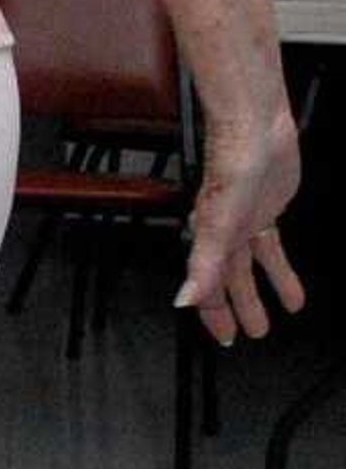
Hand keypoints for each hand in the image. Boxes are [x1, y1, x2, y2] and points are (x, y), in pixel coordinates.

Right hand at [175, 111, 304, 345]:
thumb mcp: (217, 227)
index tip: (224, 337)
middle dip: (239, 309)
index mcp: (208, 240)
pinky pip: (272, 246)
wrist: (255, 131)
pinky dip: (280, 267)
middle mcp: (223, 234)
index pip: (206, 287)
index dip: (214, 314)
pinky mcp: (266, 209)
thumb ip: (201, 266)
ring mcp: (245, 222)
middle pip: (230, 281)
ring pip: (252, 266)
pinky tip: (286, 276)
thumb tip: (182, 298)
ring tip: (276, 315)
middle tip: (250, 332)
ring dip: (262, 291)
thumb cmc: (230, 167)